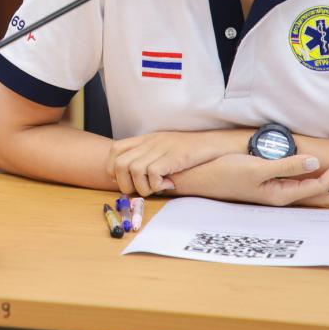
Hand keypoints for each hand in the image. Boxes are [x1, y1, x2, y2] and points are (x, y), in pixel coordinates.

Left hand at [107, 130, 246, 195]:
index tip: (124, 180)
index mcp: (146, 139)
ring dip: (142, 187)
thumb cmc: (190, 151)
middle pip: (120, 163)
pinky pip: (152, 173)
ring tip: (156, 189)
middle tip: (140, 190)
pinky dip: (156, 185)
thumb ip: (149, 156)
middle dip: (125, 184)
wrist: (214, 143)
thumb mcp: (165, 147)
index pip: (115, 149)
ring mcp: (161, 149)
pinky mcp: (173, 157)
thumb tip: (133, 177)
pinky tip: (168, 185)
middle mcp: (150, 142)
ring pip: (133, 170)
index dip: (113, 168)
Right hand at [171, 154, 328, 206]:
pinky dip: (316, 186)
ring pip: (313, 196)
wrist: (199, 178)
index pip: (319, 186)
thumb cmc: (224, 173)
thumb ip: (286, 166)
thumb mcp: (256, 168)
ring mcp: (276, 194)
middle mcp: (282, 198)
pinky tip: (318, 182)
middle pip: (323, 200)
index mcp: (282, 195)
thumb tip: (316, 163)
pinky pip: (301, 189)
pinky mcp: (269, 188)